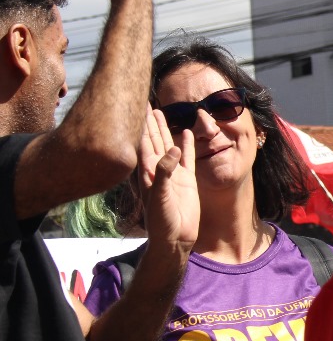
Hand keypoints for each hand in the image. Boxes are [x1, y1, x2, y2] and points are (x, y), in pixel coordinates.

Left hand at [140, 107, 198, 251]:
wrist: (175, 238)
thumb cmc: (161, 220)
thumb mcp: (160, 196)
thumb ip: (165, 172)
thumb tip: (173, 150)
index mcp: (149, 171)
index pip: (144, 142)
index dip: (142, 125)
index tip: (139, 106)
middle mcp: (159, 169)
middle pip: (154, 139)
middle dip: (150, 122)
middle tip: (147, 102)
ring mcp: (173, 174)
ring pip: (168, 145)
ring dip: (165, 129)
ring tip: (161, 112)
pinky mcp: (187, 180)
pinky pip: (186, 157)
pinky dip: (186, 145)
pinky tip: (187, 133)